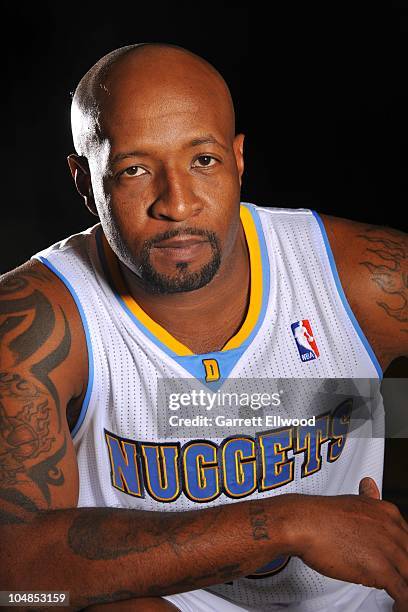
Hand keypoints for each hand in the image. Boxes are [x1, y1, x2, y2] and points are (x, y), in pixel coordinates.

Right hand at [288, 477, 407, 610]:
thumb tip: (370, 486)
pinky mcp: (380, 569)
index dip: (403, 556)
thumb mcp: (351, 500)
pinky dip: (403, 604)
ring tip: (399, 602)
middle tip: (397, 582)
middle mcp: (392, 528)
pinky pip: (404, 593)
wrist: (302, 523)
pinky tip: (397, 608)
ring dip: (406, 588)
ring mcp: (388, 549)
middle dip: (405, 571)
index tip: (397, 565)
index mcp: (387, 512)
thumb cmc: (320, 516)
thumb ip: (368, 498)